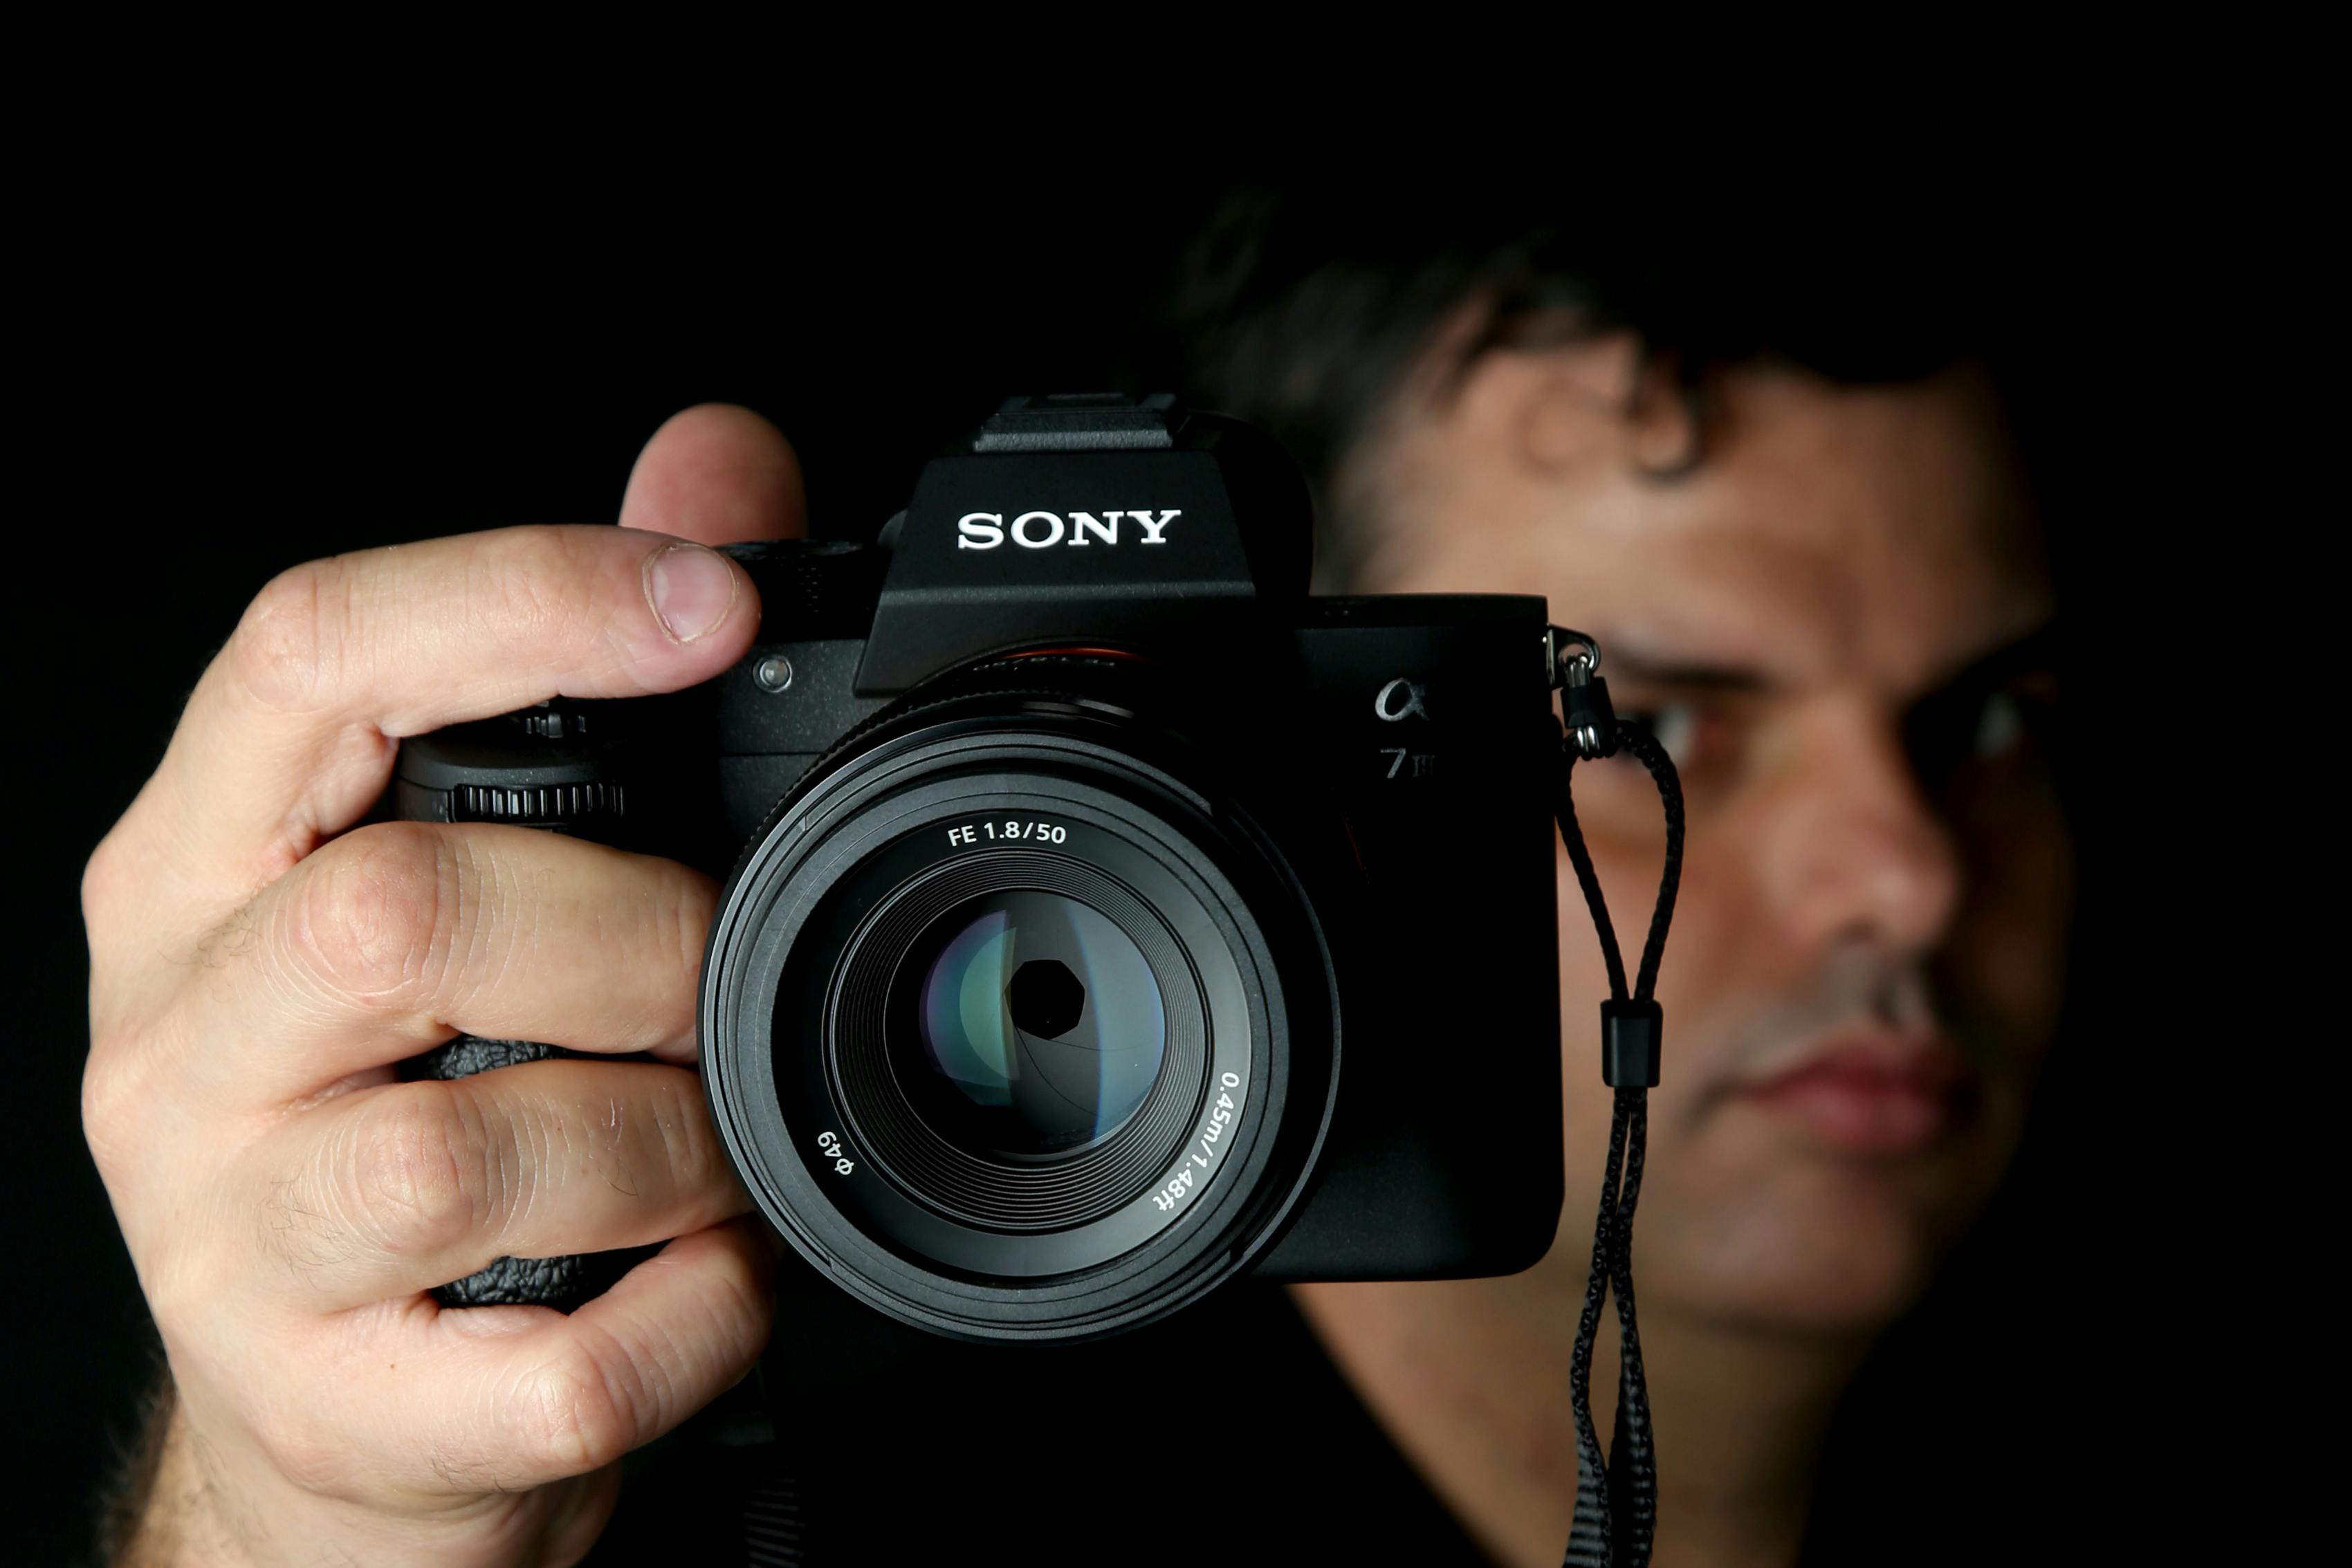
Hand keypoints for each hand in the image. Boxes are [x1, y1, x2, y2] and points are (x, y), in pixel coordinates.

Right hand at [83, 406, 804, 1566]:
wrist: (342, 1399)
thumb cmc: (412, 1097)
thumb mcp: (467, 864)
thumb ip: (586, 665)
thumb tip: (718, 466)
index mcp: (212, 860)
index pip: (317, 655)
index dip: (523, 599)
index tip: (714, 598)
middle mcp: (185, 1028)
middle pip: (402, 911)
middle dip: (636, 938)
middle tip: (716, 977)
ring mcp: (228, 1230)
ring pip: (468, 1150)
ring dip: (667, 1140)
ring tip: (711, 1139)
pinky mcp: (321, 1400)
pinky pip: (556, 1364)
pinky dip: (693, 1315)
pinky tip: (714, 1273)